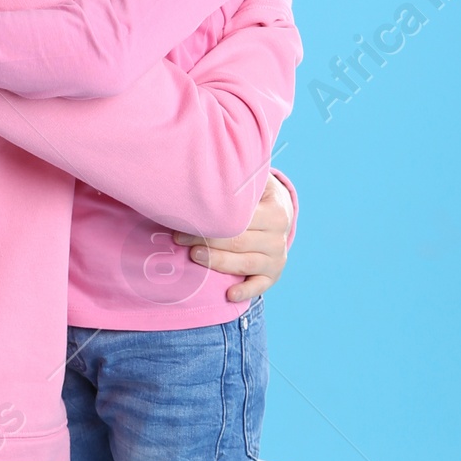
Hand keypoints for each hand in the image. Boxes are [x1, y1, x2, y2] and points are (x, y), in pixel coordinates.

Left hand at [175, 174, 291, 300]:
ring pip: (245, 264)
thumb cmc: (256, 195)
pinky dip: (245, 291)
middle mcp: (278, 237)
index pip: (240, 220)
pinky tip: (229, 294)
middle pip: (239, 242)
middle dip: (207, 240)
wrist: (280, 212)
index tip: (185, 220)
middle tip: (180, 237)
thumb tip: (208, 166)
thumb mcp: (254, 182)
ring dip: (218, 262)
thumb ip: (239, 178)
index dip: (210, 221)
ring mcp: (277, 257)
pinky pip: (260, 286)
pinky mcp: (273, 274)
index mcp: (275, 211)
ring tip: (194, 256)